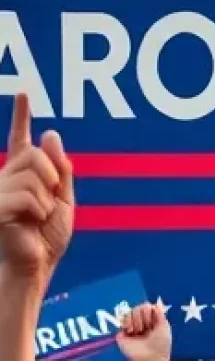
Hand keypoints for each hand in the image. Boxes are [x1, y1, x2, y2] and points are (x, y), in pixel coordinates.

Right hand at [0, 94, 73, 281]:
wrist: (33, 266)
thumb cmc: (45, 240)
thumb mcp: (63, 202)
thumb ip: (61, 170)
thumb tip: (51, 134)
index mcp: (22, 176)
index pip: (22, 142)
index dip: (22, 117)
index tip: (24, 94)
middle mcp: (5, 178)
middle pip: (36, 155)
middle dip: (53, 178)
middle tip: (48, 202)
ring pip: (34, 174)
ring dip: (46, 199)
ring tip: (36, 218)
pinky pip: (28, 195)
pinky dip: (39, 211)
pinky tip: (29, 224)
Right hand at [115, 301, 172, 360]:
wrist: (149, 357)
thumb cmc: (160, 344)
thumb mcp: (164, 327)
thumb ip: (159, 314)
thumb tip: (155, 304)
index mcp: (153, 323)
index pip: (148, 307)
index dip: (149, 310)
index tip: (152, 320)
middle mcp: (142, 324)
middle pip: (139, 307)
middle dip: (142, 315)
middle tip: (145, 327)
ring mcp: (132, 328)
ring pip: (130, 311)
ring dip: (135, 319)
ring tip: (138, 330)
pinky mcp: (122, 333)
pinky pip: (122, 319)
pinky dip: (127, 322)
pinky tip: (131, 330)